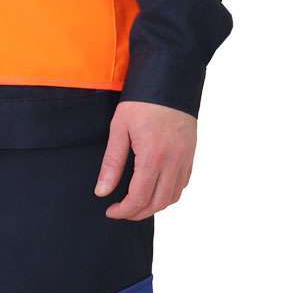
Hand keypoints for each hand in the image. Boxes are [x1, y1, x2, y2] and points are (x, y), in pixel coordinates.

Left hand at [94, 100, 196, 220]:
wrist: (171, 79)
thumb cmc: (142, 101)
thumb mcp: (119, 128)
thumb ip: (112, 163)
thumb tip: (102, 191)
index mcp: (153, 157)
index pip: (139, 197)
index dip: (124, 210)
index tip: (110, 211)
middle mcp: (173, 162)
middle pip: (158, 203)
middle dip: (138, 213)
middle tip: (121, 212)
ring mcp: (185, 159)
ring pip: (173, 196)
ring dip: (154, 206)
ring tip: (136, 204)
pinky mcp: (190, 153)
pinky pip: (182, 183)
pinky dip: (169, 193)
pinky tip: (155, 189)